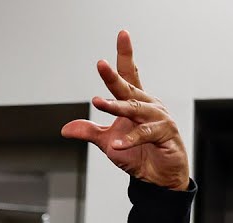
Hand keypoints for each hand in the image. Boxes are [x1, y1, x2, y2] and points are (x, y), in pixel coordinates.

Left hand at [61, 31, 189, 190]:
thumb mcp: (108, 143)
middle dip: (114, 76)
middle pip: (129, 88)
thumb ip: (90, 133)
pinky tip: (117, 145)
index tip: (122, 34)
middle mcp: (149, 106)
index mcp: (136, 102)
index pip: (130, 74)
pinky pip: (145, 134)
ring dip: (116, 106)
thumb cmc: (138, 154)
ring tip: (99, 103)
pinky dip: (130, 139)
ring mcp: (159, 119)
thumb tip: (66, 129)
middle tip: (100, 64)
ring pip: (135, 109)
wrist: (158, 178)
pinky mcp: (166, 135)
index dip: (125, 55)